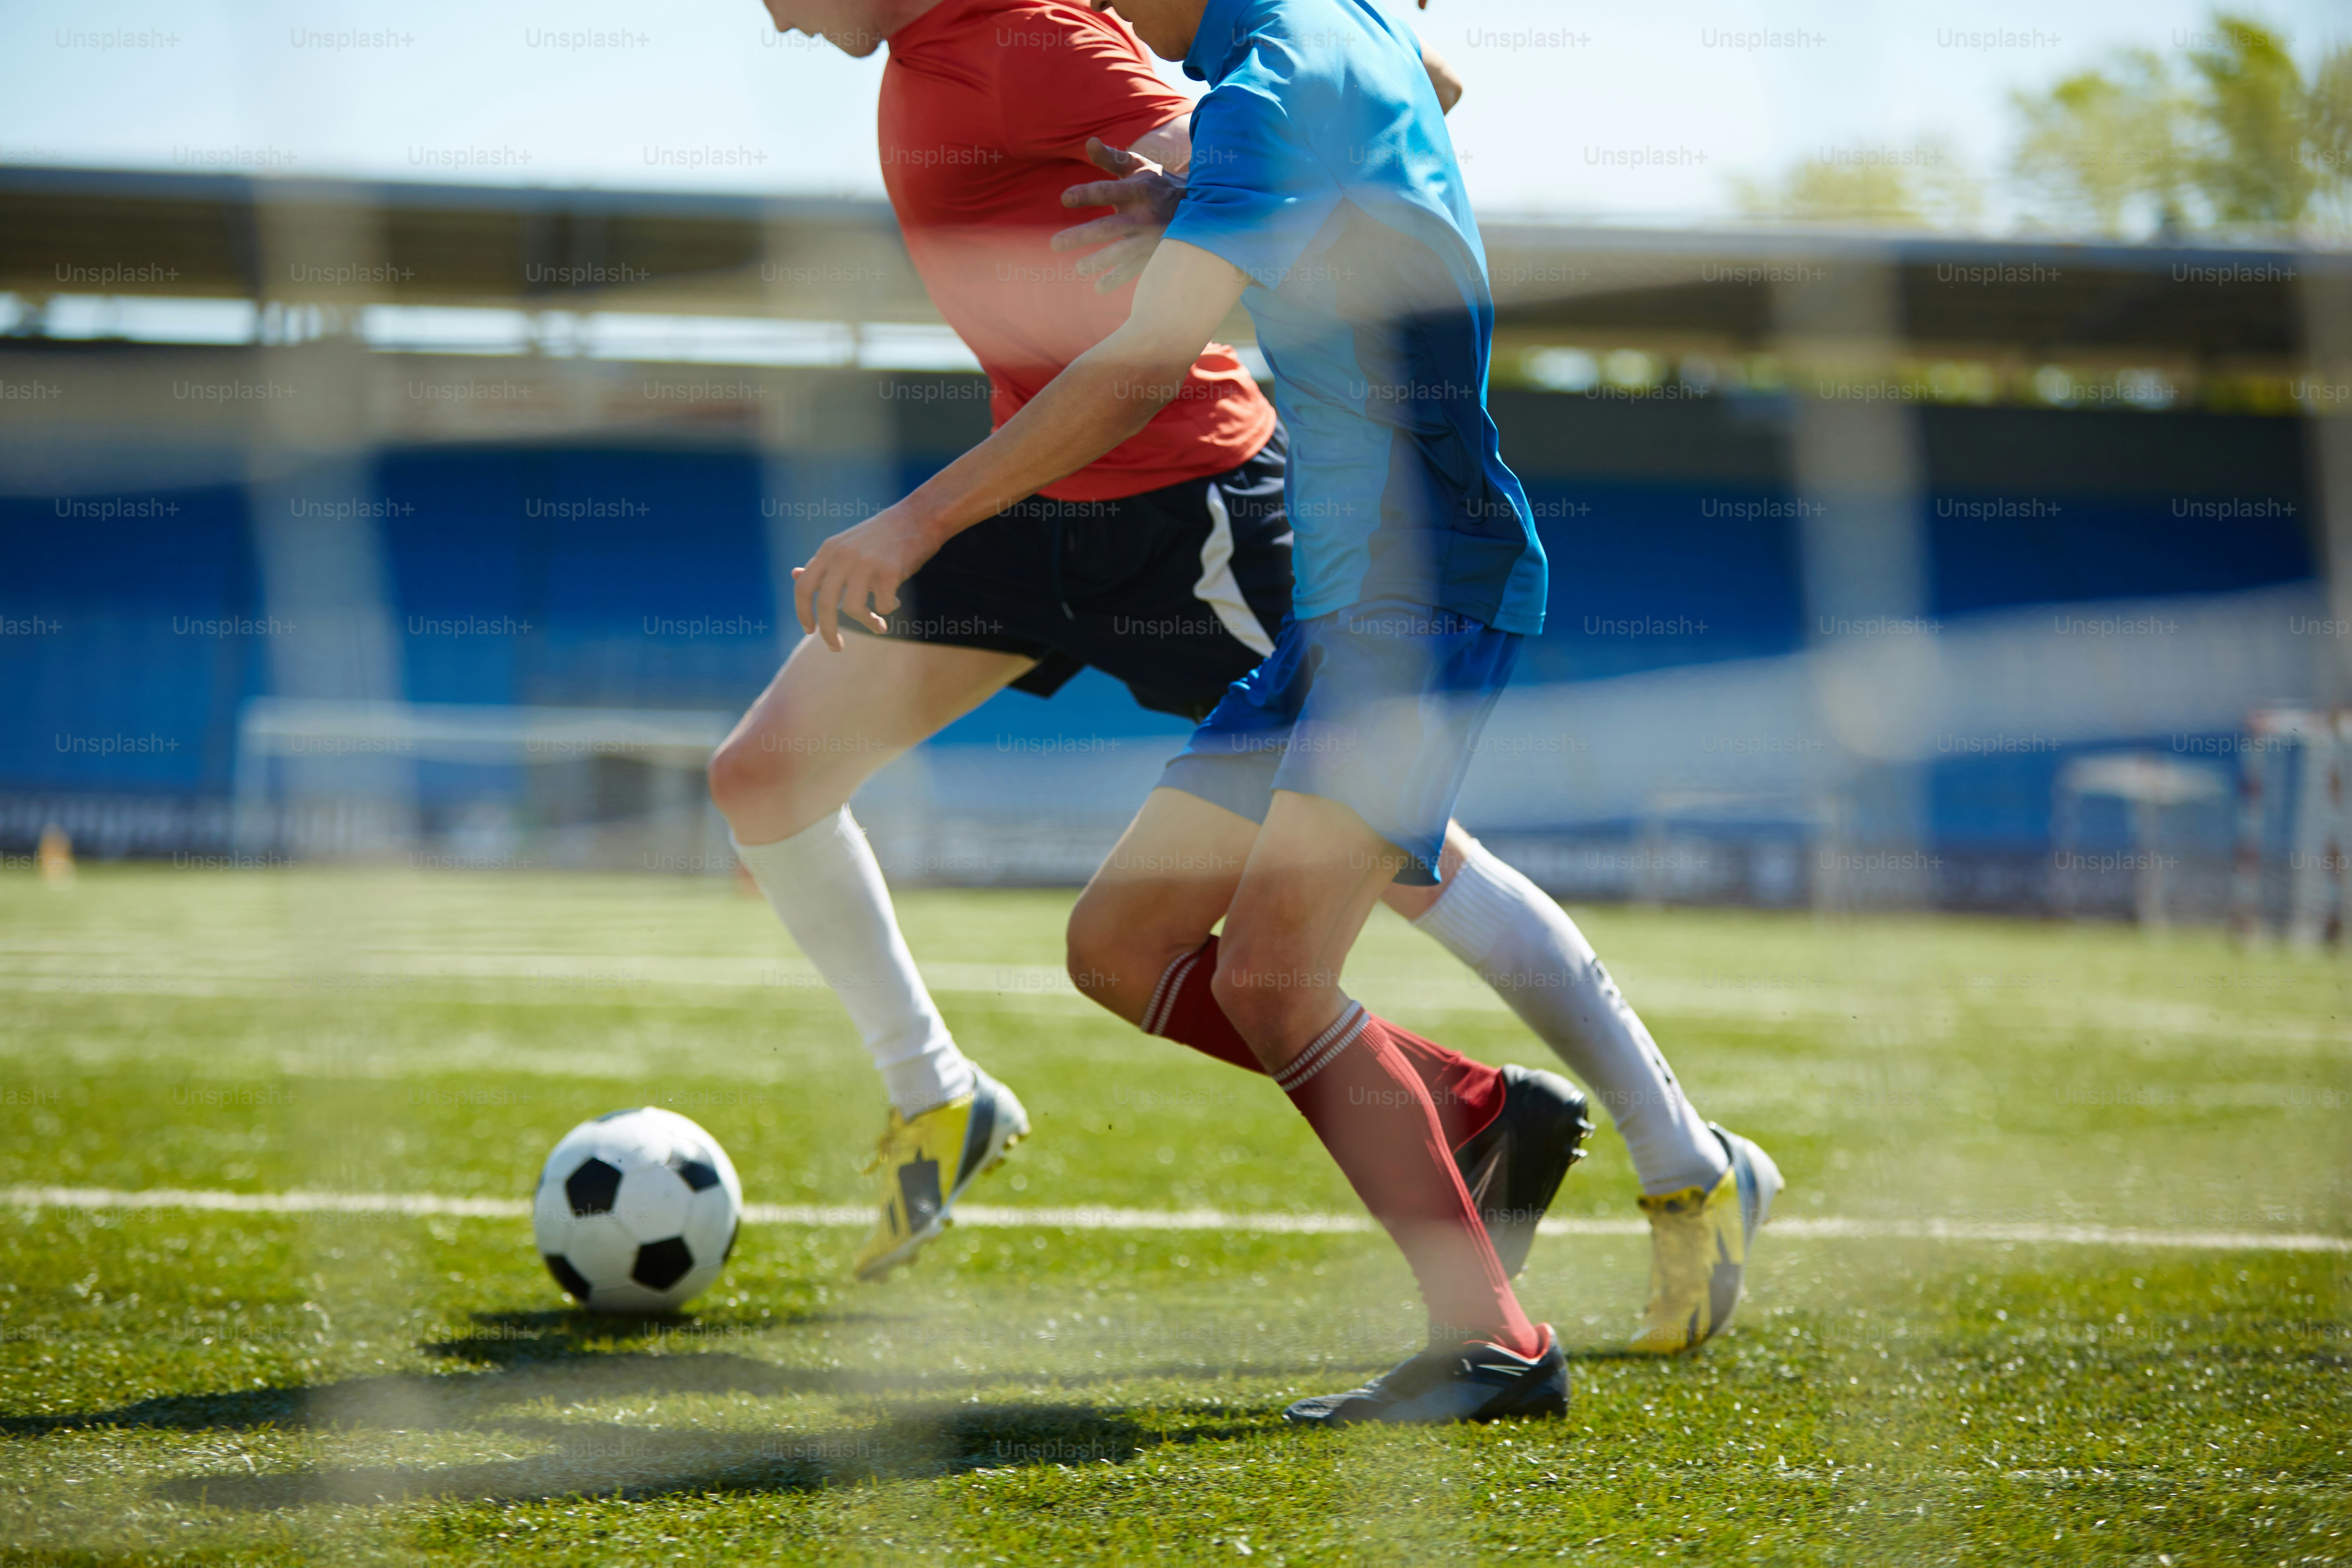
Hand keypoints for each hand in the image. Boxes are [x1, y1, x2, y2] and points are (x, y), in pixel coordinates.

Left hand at [790, 502, 945, 650]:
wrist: (919, 517)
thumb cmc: (882, 536)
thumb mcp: (844, 544)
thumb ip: (823, 563)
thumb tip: (795, 575)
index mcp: (828, 550)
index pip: (803, 587)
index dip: (803, 612)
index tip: (810, 630)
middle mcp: (843, 555)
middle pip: (825, 603)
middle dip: (828, 631)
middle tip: (835, 647)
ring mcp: (866, 562)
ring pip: (853, 608)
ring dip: (866, 623)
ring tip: (879, 626)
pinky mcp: (890, 570)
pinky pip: (884, 605)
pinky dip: (889, 609)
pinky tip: (896, 601)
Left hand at [1051, 137, 1186, 292]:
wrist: (1201, 208)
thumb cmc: (1158, 184)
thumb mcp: (1139, 166)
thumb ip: (1112, 158)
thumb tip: (1089, 142)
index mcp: (1138, 190)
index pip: (1108, 191)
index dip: (1087, 194)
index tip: (1064, 198)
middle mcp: (1144, 215)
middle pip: (1110, 226)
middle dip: (1083, 236)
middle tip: (1055, 244)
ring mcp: (1151, 238)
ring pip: (1123, 252)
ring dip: (1101, 261)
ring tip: (1080, 268)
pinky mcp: (1155, 255)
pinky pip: (1135, 270)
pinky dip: (1118, 279)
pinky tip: (1099, 287)